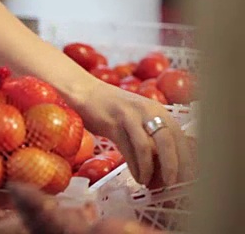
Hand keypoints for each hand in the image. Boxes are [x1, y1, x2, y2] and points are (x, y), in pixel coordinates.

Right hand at [74, 81, 195, 185]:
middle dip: (172, 166)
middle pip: (168, 141)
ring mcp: (130, 116)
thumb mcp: (139, 119)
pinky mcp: (112, 123)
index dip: (187, 160)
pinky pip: (127, 149)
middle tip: (172, 184)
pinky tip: (136, 175)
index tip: (189, 179)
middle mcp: (148, 111)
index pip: (181, 137)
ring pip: (146, 146)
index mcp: (159, 111)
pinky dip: (134, 166)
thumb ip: (153, 136)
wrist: (87, 92)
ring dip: (149, 169)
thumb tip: (167, 167)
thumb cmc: (114, 109)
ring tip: (148, 182)